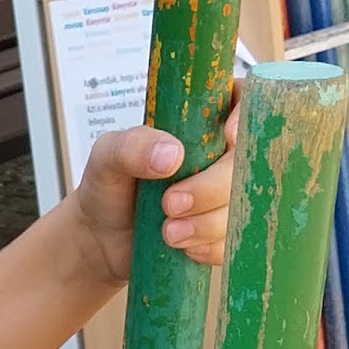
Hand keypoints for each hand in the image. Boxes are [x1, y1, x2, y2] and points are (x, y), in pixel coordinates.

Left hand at [67, 92, 240, 294]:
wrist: (101, 240)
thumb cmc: (108, 187)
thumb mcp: (106, 157)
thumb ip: (132, 146)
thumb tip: (172, 155)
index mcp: (199, 122)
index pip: (243, 101)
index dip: (247, 116)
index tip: (229, 138)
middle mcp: (219, 155)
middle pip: (247, 161)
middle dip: (212, 187)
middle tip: (170, 204)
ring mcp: (224, 193)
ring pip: (243, 204)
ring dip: (207, 223)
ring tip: (168, 232)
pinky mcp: (223, 230)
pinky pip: (235, 239)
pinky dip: (210, 246)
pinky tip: (183, 247)